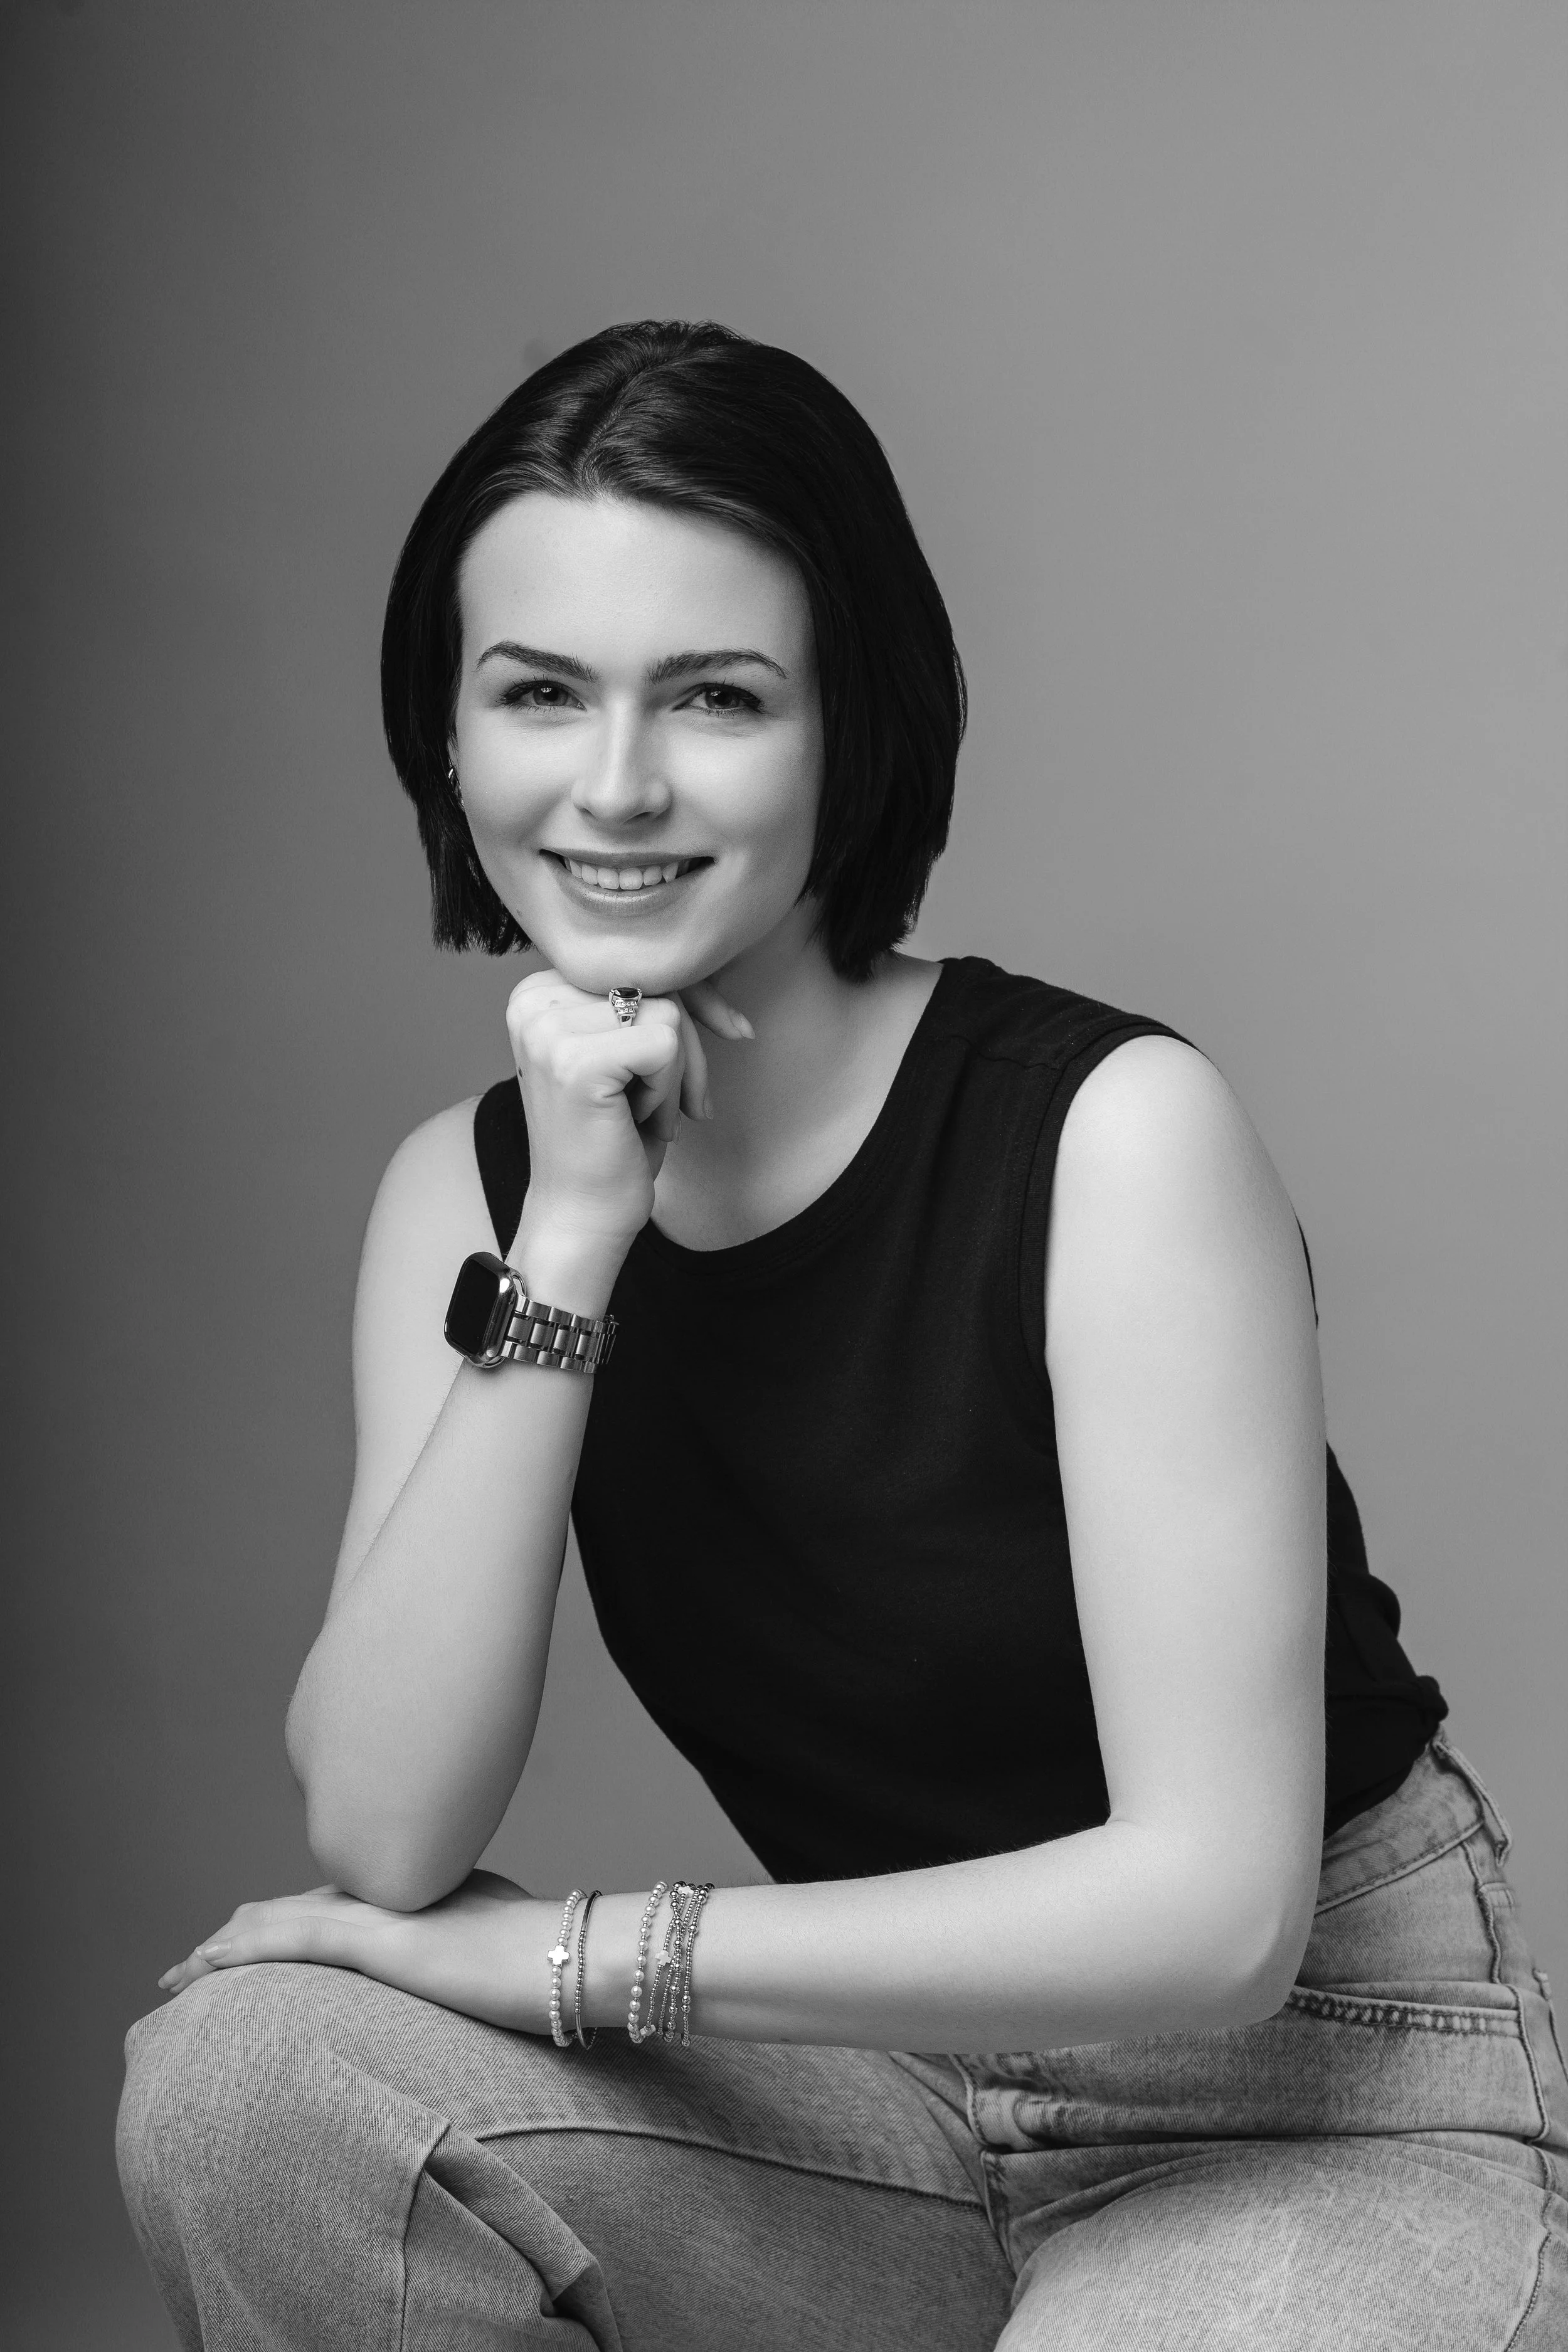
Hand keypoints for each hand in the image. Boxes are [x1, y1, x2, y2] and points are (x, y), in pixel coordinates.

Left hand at [157, 1870, 556, 2033]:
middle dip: (242, 1936)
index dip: (284, 1928)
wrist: (577, 1956)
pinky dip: (242, 1950)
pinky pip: (291, 1940)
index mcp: (418, 1896)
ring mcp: (384, 1911)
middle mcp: (393, 1892)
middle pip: (297, 1909)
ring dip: (225, 1946)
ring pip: (281, 1920)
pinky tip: (207, 1964)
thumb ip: (467, 1959)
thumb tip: (461, 1978)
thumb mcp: (501, 1957)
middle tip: (197, 1964)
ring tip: (182, 1973)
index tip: (249, 1952)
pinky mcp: (379, 1938)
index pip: (332, 1910)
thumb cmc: (555, 1967)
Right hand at [505, 969, 752, 1263]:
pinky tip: (639, 1122)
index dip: (691, 1002)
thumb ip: (649, 1002)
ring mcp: (549, 1029)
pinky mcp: (575, 1060)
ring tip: (644, 1114)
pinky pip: (666, 1044)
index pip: (639, 964)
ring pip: (669, 1013)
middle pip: (659, 984)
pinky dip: (669, 1090)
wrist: (582, 1217)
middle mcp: (533, 1000)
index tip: (730, 1031)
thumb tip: (717, 969)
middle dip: (691, 1045)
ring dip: (677, 1074)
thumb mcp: (632, 1054)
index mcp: (539, 991)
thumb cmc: (613, 1141)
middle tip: (683, 1104)